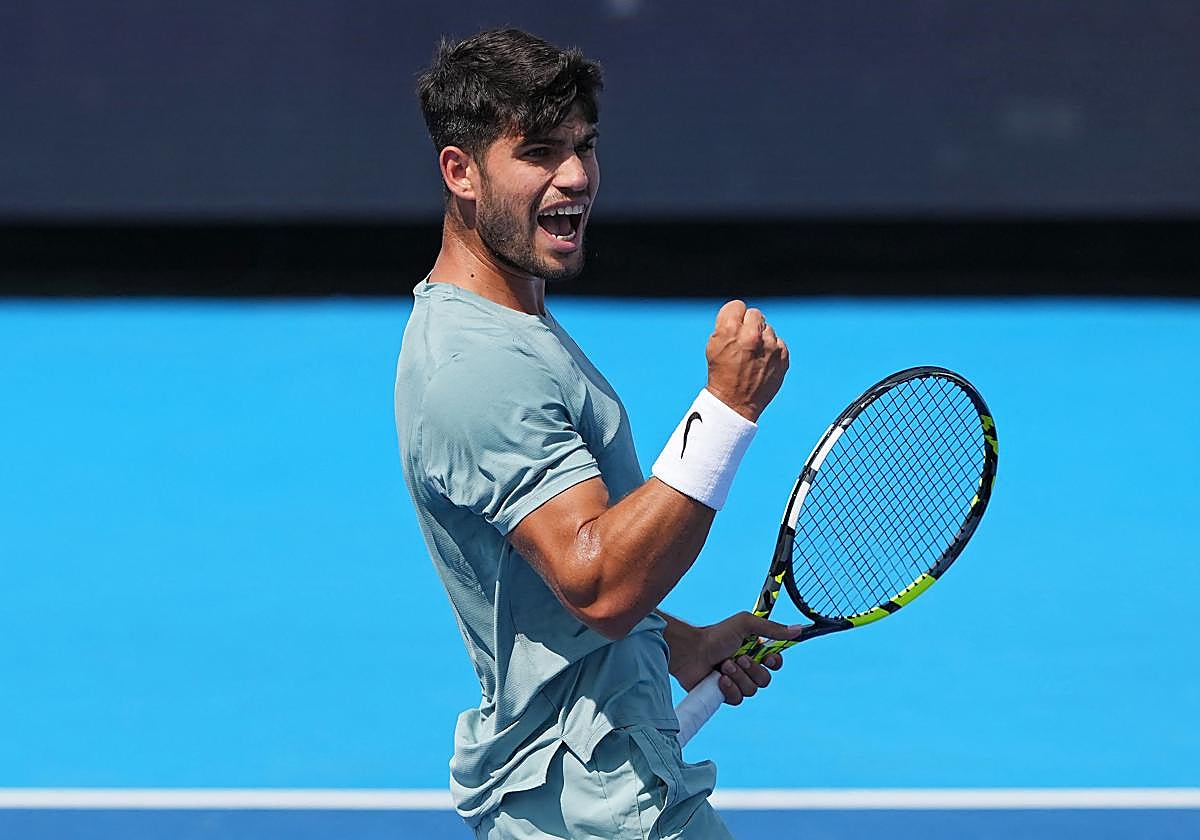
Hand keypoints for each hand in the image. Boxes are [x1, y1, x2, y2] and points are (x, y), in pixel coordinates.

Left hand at [672, 611, 803, 705]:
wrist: (690, 651)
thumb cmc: (715, 635)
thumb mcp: (745, 624)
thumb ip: (772, 628)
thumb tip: (799, 629)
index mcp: (754, 651)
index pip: (775, 663)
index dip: (774, 663)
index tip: (767, 656)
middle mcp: (747, 668)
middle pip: (765, 680)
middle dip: (752, 669)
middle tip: (737, 658)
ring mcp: (736, 682)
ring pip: (752, 691)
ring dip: (738, 677)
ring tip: (723, 665)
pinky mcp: (724, 695)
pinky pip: (738, 700)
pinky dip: (729, 688)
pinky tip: (719, 679)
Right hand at [705, 300, 788, 421]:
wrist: (735, 403)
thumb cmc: (721, 373)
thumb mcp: (713, 345)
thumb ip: (726, 325)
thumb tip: (740, 313)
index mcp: (730, 330)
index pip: (737, 306)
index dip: (734, 317)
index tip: (733, 327)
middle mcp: (752, 335)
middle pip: (755, 314)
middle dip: (749, 325)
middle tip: (744, 342)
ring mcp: (770, 346)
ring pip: (768, 329)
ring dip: (761, 338)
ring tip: (752, 356)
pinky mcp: (783, 356)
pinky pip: (779, 342)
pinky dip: (772, 350)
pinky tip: (762, 362)